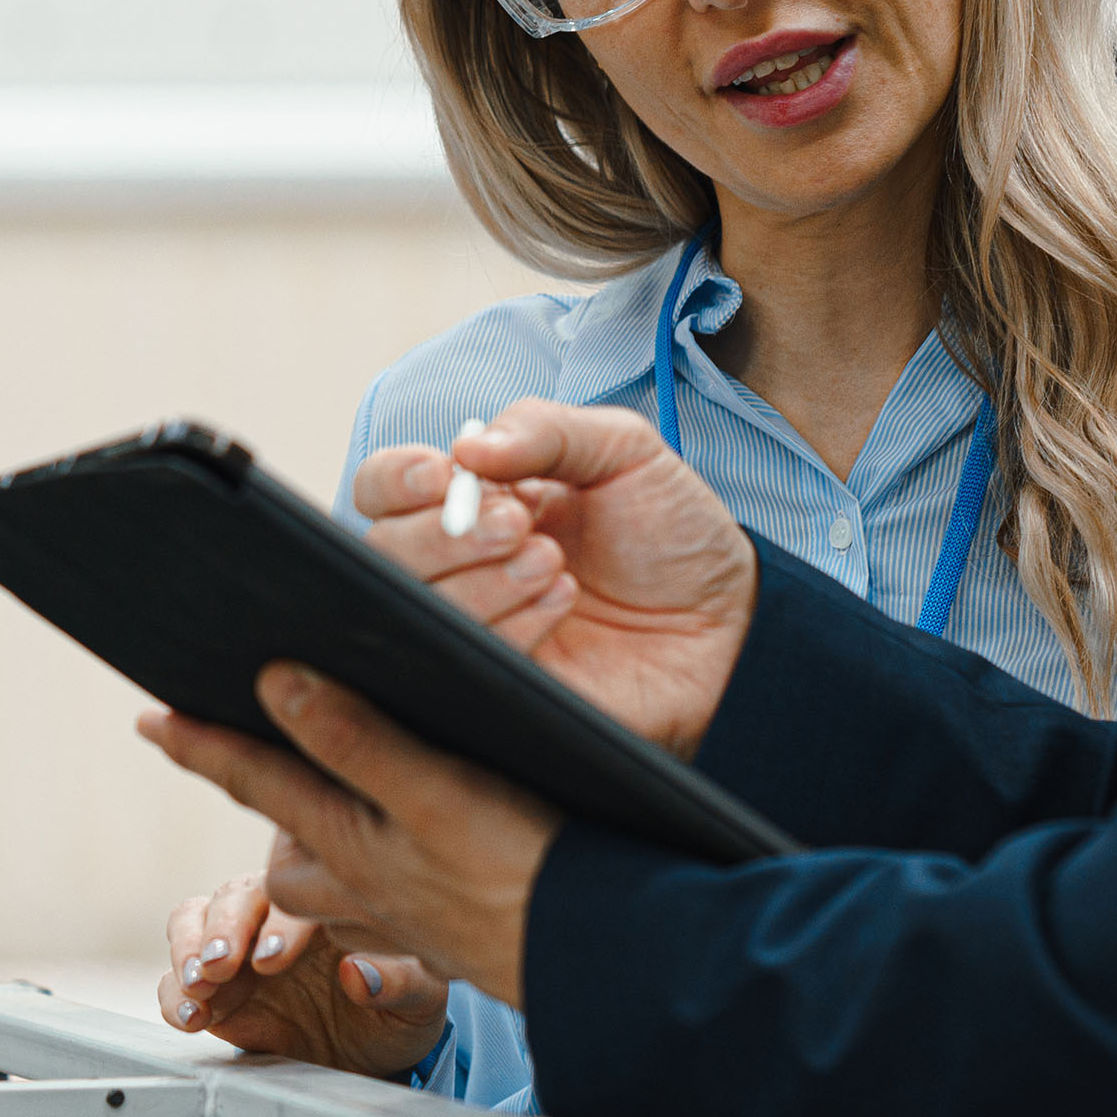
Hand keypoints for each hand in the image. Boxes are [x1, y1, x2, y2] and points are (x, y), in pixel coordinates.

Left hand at [143, 664, 556, 1007]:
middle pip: (287, 837)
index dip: (198, 743)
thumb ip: (352, 740)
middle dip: (265, 796)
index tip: (150, 720)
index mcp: (346, 846)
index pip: (253, 780)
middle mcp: (360, 887)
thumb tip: (275, 683)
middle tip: (250, 756)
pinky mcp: (442, 928)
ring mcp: (401, 914)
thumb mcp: (432, 794)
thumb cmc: (523, 877)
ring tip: (335, 798)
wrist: (602, 960)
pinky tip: (413, 852)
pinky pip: (383, 895)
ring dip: (324, 836)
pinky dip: (379, 866)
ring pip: (334, 873)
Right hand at [154, 866, 450, 1075]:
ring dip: (189, 949)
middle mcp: (276, 915)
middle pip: (235, 895)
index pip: (296, 894)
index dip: (280, 924)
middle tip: (220, 965)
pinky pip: (177, 978)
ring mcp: (239, 949)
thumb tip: (359, 974)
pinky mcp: (214, 990)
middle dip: (223, 928)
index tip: (274, 961)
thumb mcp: (421, 1001)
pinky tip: (189, 1016)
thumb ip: (400, 982)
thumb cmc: (400, 1009)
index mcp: (326, 903)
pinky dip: (173, 993)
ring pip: (194, 919)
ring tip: (197, 986)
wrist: (371, 1056)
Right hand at [354, 400, 757, 756]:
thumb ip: (547, 430)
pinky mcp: (505, 686)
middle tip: (515, 523)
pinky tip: (563, 602)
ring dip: (479, 580)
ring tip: (552, 561)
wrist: (733, 619)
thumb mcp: (623, 450)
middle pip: (382, 551)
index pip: (386, 488)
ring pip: (419, 608)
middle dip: (440, 534)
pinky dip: (511, 625)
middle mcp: (458, 566)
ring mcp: (475, 629)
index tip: (444, 473)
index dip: (398, 479)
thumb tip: (469, 445)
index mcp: (473, 500)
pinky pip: (469, 660)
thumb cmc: (673, 532)